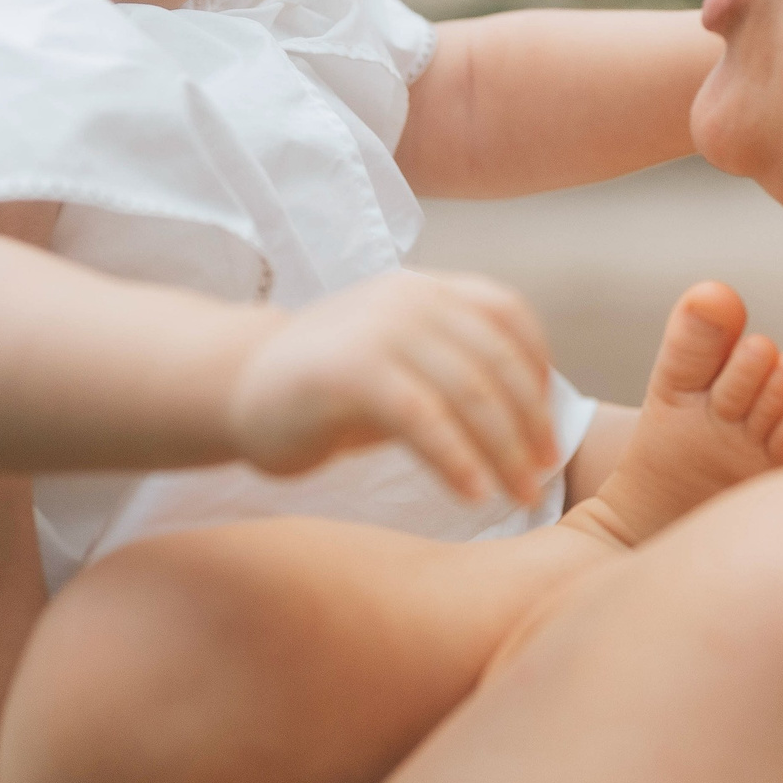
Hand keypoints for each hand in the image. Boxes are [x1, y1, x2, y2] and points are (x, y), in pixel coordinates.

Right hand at [228, 271, 556, 504]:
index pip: (506, 313)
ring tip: (517, 493)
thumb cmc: (331, 389)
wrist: (236, 387)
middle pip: (495, 358)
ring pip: (467, 389)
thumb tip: (532, 415)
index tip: (546, 426)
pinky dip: (456, 459)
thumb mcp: (402, 361)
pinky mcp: (348, 371)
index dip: (538, 368)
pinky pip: (421, 418)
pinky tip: (471, 493)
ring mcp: (377, 329)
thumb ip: (456, 366)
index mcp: (425, 289)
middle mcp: (407, 298)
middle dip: (528, 421)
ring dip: (503, 448)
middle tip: (542, 472)